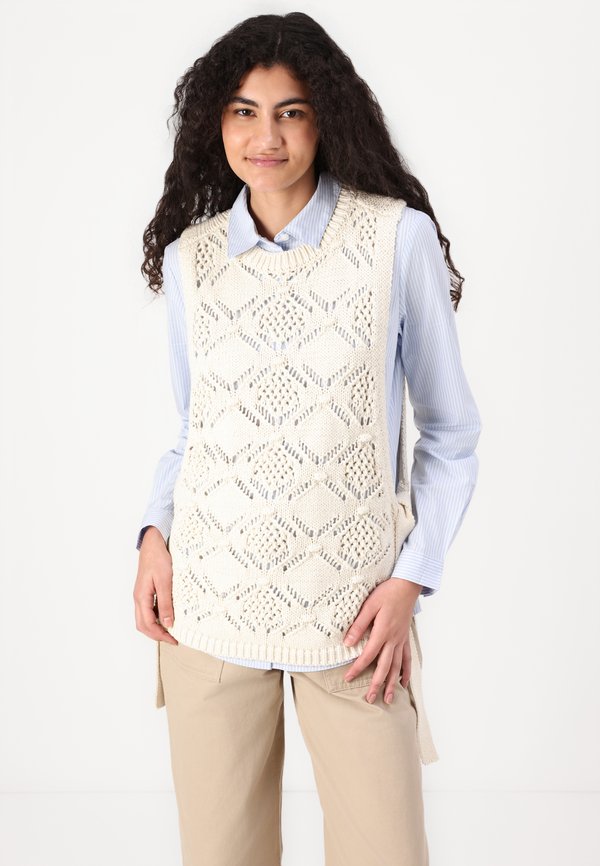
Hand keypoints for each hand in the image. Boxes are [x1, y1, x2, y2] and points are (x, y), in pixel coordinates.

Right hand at [133, 527, 178, 644]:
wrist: (153, 543)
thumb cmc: (158, 559)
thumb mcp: (165, 581)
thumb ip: (166, 603)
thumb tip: (168, 622)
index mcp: (141, 597)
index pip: (148, 624)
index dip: (160, 635)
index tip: (174, 639)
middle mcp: (138, 598)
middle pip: (143, 625)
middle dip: (156, 635)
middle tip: (172, 639)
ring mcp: (141, 595)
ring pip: (144, 618)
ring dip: (155, 627)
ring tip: (170, 630)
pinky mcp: (145, 591)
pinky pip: (147, 610)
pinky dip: (156, 617)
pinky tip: (167, 615)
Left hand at [341, 577, 421, 704]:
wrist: (407, 585)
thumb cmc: (388, 592)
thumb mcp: (369, 605)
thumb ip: (359, 625)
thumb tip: (348, 642)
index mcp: (383, 632)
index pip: (368, 655)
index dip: (357, 668)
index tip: (348, 677)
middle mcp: (393, 639)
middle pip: (385, 667)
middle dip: (376, 684)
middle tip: (370, 699)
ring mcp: (401, 640)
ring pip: (397, 667)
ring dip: (393, 684)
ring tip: (389, 699)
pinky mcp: (405, 637)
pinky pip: (407, 658)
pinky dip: (406, 672)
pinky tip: (404, 682)